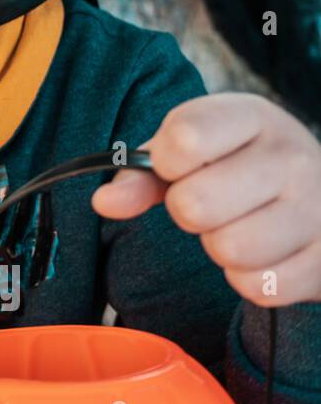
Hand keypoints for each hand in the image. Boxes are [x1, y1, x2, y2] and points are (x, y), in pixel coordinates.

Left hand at [93, 93, 320, 306]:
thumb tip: (103, 203)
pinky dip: (247, 279)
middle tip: (209, 204)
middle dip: (188, 212)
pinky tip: (265, 254)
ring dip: (219, 248)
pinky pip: (257, 286)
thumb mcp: (188, 154)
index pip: (184, 138)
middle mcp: (291, 156)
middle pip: (195, 204)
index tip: (180, 166)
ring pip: (228, 250)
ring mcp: (317, 207)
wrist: (319, 193)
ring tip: (238, 226)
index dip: (166, 163)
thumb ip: (141, 175)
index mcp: (251, 116)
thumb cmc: (235, 167)